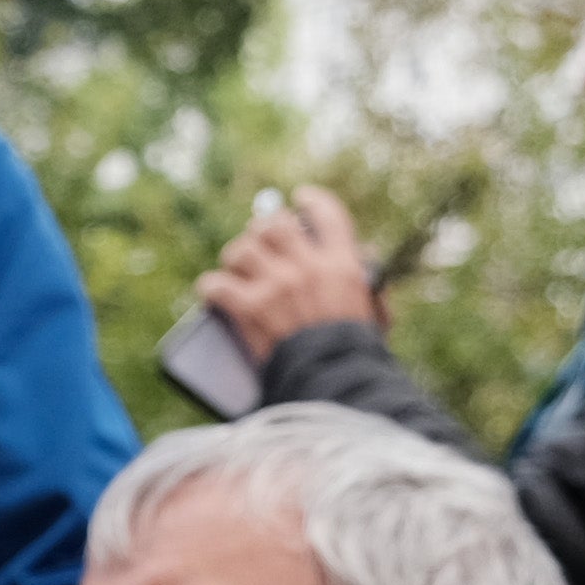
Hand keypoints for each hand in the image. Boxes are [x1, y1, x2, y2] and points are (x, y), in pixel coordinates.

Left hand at [197, 186, 380, 360]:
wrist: (333, 385)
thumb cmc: (355, 356)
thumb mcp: (373, 315)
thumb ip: (367, 283)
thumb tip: (361, 257)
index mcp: (342, 265)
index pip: (326, 213)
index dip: (310, 201)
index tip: (300, 199)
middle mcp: (307, 267)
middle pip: (274, 224)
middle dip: (263, 231)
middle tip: (260, 242)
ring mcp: (276, 285)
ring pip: (241, 249)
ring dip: (235, 259)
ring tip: (236, 270)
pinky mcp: (249, 308)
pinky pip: (216, 283)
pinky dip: (211, 288)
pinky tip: (213, 293)